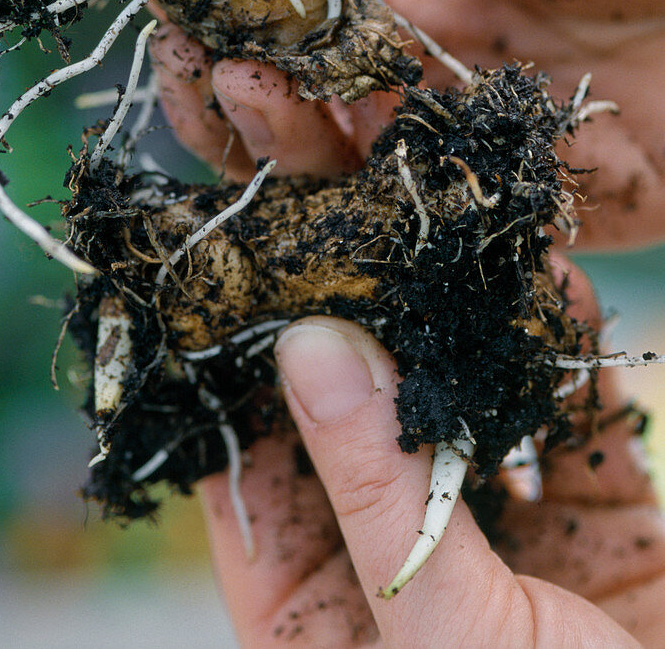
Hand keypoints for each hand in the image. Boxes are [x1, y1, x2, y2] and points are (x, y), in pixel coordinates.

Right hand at [151, 0, 664, 248]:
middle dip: (254, 88)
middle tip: (213, 80)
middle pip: (319, 87)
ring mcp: (484, 135)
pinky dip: (398, 239)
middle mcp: (442, 52)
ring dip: (306, 158)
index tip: (188, 9)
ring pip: (367, 166)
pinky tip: (348, 235)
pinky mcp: (545, 206)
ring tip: (265, 130)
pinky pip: (456, 233)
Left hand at [201, 261, 664, 647]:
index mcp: (320, 628)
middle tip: (351, 233)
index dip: (247, 387)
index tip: (247, 284)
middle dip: (364, 333)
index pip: (254, 489)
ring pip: (465, 411)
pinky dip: (561, 351)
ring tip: (444, 237)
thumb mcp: (445, 639)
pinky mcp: (594, 520)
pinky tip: (548, 280)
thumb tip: (309, 347)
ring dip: (465, 329)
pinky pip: (566, 416)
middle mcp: (403, 576)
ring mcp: (502, 542)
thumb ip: (375, 491)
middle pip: (361, 431)